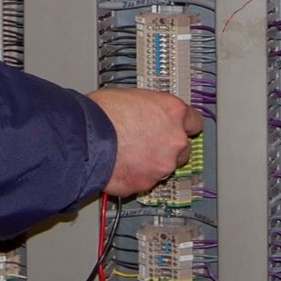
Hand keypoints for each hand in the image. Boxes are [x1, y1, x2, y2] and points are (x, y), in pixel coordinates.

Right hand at [88, 88, 202, 196]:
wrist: (85, 138)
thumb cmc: (101, 112)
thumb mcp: (129, 96)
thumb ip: (147, 108)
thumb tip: (145, 112)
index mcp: (172, 111)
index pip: (194, 121)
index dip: (183, 124)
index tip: (179, 127)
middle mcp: (174, 139)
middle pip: (184, 147)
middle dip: (169, 146)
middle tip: (149, 140)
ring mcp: (163, 164)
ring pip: (166, 166)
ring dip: (153, 161)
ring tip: (130, 152)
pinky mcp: (148, 184)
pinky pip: (148, 180)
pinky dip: (138, 175)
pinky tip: (123, 164)